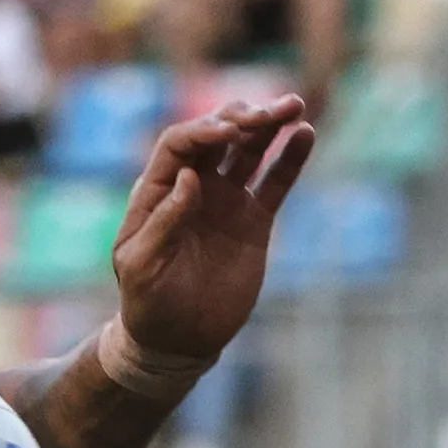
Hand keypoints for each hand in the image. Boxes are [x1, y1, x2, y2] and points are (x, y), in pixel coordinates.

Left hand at [108, 95, 316, 363]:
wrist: (179, 341)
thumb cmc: (147, 304)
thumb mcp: (142, 265)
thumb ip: (163, 221)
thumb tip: (190, 178)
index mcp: (157, 191)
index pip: (180, 144)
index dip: (204, 130)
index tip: (230, 131)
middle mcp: (192, 186)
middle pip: (217, 135)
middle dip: (242, 118)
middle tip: (269, 113)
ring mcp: (225, 200)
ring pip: (249, 151)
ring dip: (269, 125)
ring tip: (294, 106)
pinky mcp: (254, 221)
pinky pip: (275, 182)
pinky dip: (290, 158)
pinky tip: (305, 134)